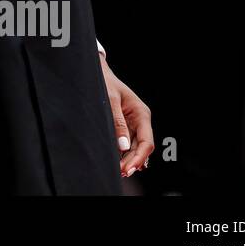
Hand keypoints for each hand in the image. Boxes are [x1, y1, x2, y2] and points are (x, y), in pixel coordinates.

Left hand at [100, 55, 153, 177]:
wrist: (98, 72)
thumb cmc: (104, 83)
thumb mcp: (109, 100)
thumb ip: (117, 123)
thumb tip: (123, 146)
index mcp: (141, 113)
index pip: (147, 142)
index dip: (139, 157)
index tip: (129, 168)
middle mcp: (141, 120)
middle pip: (141, 147)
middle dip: (133, 162)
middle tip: (121, 173)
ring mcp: (134, 123)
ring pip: (135, 147)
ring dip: (129, 160)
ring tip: (119, 171)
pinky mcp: (126, 125)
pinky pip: (128, 143)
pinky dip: (124, 153)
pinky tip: (118, 162)